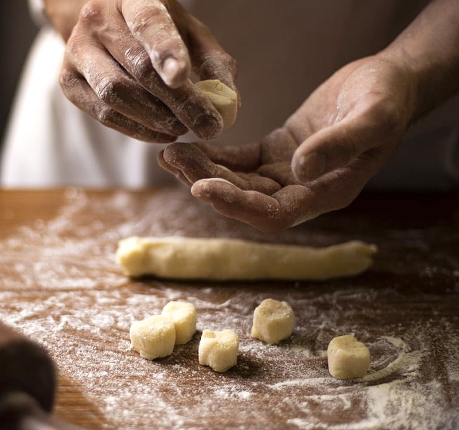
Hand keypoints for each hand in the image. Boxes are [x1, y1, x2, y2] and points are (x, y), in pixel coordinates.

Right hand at [45, 0, 236, 141]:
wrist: (107, 24)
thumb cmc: (158, 30)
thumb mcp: (192, 34)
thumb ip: (214, 64)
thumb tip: (229, 106)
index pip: (149, 21)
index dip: (165, 49)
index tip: (181, 77)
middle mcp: (97, 18)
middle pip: (139, 68)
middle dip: (179, 104)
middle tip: (208, 127)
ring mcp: (77, 49)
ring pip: (116, 94)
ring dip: (157, 120)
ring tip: (183, 127)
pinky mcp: (68, 80)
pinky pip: (105, 114)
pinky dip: (138, 130)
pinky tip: (162, 133)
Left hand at [158, 55, 417, 231]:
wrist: (388, 84)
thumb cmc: (389, 100)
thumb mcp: (373, 118)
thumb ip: (339, 145)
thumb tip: (299, 170)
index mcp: (327, 194)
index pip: (274, 214)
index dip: (238, 205)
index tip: (202, 187)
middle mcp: (303, 192)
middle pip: (247, 201)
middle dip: (208, 183)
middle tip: (174, 160)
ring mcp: (287, 175)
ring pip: (239, 182)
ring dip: (205, 171)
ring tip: (171, 154)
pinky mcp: (276, 154)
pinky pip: (241, 161)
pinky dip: (216, 157)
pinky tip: (190, 148)